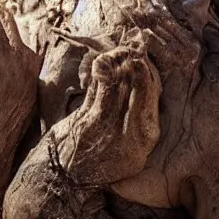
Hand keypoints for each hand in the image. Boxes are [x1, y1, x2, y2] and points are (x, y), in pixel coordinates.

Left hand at [55, 28, 160, 185]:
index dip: (151, 73)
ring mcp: (115, 130)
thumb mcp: (120, 141)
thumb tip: (132, 80)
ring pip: (124, 88)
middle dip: (140, 63)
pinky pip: (103, 92)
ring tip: (124, 46)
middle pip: (143, 90)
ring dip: (122, 62)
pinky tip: (104, 60)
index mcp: (145, 138)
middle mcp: (135, 135)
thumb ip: (130, 116)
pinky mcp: (93, 123)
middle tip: (138, 41)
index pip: (154, 98)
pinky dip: (104, 74)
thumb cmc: (90, 156)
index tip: (145, 55)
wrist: (64, 178)